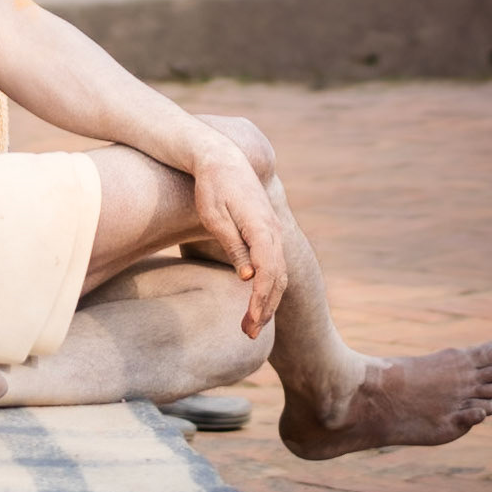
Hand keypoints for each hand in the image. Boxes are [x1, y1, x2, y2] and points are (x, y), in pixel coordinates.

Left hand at [189, 146, 287, 338]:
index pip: (268, 273)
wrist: (220, 157)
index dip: (260, 301)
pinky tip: (257, 299)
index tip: (249, 322)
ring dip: (268, 300)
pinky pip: (275, 263)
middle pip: (278, 278)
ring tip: (252, 324)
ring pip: (279, 273)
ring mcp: (274, 230)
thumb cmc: (212, 187)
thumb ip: (234, 246)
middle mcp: (274, 231)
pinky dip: (270, 285)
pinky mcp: (268, 230)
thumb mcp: (214, 217)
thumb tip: (249, 277)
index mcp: (262, 228)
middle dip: (265, 308)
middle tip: (248, 334)